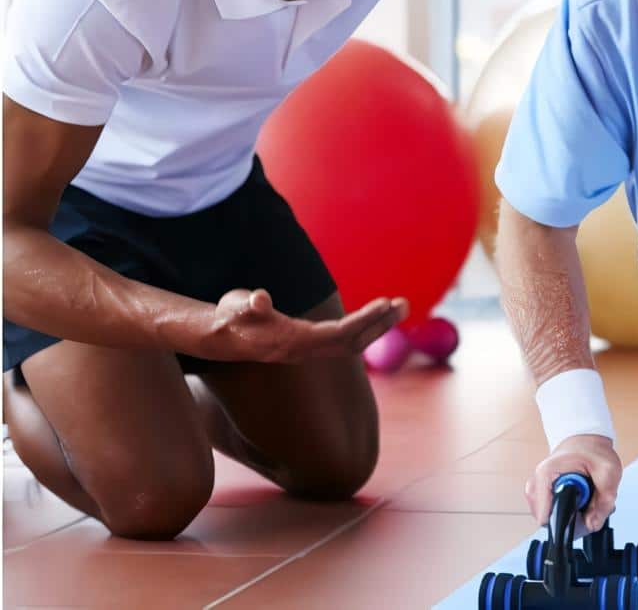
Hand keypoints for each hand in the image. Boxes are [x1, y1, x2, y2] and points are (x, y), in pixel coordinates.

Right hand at [205, 288, 406, 362]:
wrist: (221, 338)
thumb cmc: (230, 317)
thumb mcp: (235, 306)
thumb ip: (247, 303)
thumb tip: (260, 298)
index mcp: (294, 342)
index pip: (340, 334)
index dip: (364, 321)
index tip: (385, 304)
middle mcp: (307, 350)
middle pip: (354, 342)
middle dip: (380, 324)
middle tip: (405, 303)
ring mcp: (311, 350)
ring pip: (354, 342)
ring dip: (378, 325)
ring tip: (400, 306)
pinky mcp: (312, 345)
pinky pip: (347, 340)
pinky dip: (367, 327)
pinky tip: (381, 316)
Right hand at [525, 434, 620, 535]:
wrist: (585, 440)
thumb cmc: (592, 450)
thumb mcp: (608, 471)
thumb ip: (604, 500)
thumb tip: (592, 525)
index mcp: (546, 475)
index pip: (546, 516)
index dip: (567, 523)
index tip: (584, 517)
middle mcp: (536, 484)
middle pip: (550, 520)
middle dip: (574, 519)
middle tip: (591, 504)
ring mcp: (538, 491)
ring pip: (554, 519)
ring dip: (574, 515)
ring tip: (588, 499)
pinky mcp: (543, 496)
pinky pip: (555, 513)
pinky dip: (571, 511)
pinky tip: (582, 499)